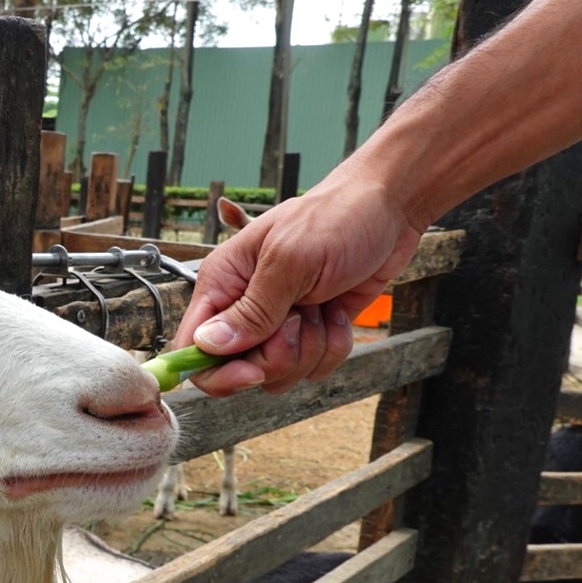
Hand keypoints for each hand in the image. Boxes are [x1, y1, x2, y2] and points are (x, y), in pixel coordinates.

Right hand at [175, 171, 424, 395]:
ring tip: (323, 306)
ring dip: (311, 348)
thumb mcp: (291, 261)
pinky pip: (313, 368)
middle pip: (239, 369)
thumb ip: (251, 309)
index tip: (252, 372)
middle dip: (279, 355)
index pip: (192, 347)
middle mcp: (244, 307)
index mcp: (223, 283)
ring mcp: (278, 324)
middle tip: (301, 317)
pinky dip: (333, 346)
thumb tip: (207, 346)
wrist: (389, 209)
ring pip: (279, 374)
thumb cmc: (337, 217)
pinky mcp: (309, 332)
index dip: (217, 372)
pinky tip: (338, 312)